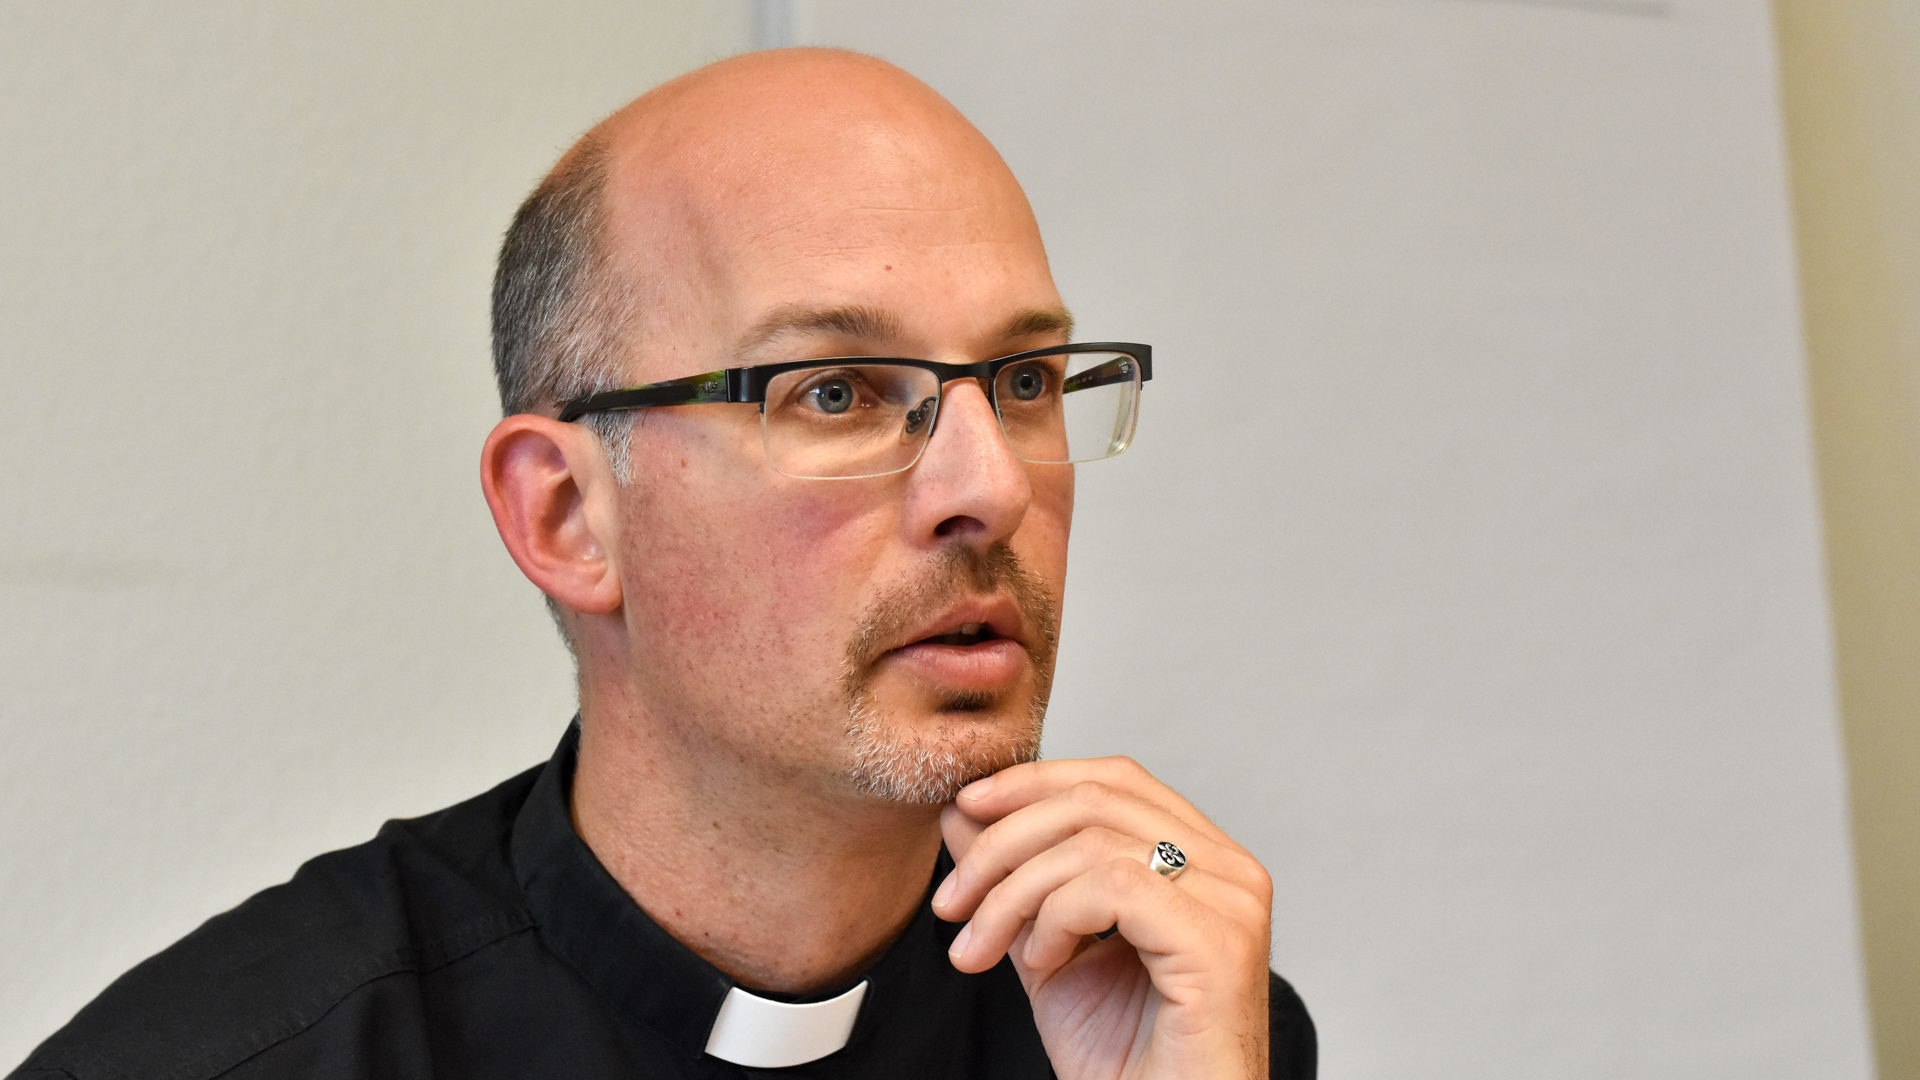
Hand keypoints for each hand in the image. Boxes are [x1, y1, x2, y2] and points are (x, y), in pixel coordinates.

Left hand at [932, 757, 1272, 1078]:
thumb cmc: (1126, 1061)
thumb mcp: (1048, 950)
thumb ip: (1014, 879)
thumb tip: (963, 811)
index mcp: (1202, 862)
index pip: (1115, 780)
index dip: (1033, 782)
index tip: (964, 810)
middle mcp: (1228, 871)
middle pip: (1096, 799)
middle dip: (1002, 842)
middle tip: (953, 902)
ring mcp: (1231, 902)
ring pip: (1094, 842)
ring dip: (1013, 891)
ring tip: (983, 948)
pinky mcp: (1218, 942)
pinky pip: (1113, 887)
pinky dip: (1056, 917)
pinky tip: (1042, 960)